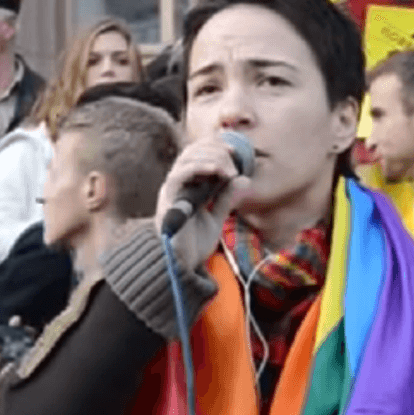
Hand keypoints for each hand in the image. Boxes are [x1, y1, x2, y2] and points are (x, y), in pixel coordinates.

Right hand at [154, 136, 251, 270]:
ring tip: (228, 169)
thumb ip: (226, 198)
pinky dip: (198, 167)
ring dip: (211, 158)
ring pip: (186, 159)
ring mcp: (171, 191)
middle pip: (192, 152)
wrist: (182, 267)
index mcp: (186, 186)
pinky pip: (180, 175)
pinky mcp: (169, 200)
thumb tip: (244, 179)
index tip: (236, 150)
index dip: (215, 147)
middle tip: (235, 158)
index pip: (197, 154)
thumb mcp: (216, 217)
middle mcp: (177, 185)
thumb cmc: (195, 245)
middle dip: (216, 149)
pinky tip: (216, 170)